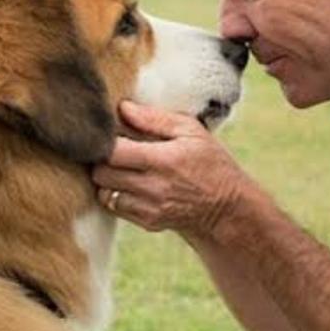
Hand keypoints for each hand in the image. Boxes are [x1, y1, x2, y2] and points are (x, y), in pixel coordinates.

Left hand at [92, 101, 251, 235]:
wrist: (226, 208)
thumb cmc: (211, 163)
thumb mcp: (192, 131)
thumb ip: (155, 119)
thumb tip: (123, 108)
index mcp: (164, 159)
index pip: (112, 151)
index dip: (105, 140)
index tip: (112, 134)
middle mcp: (154, 186)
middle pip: (102, 172)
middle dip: (102, 159)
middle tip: (114, 150)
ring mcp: (149, 207)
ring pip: (104, 191)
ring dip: (107, 179)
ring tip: (123, 168)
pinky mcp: (147, 221)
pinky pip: (115, 207)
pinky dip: (116, 195)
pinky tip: (131, 185)